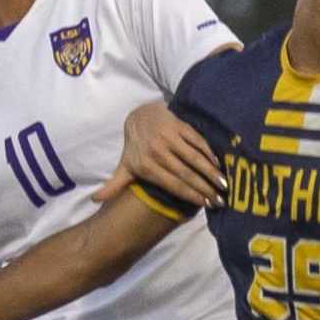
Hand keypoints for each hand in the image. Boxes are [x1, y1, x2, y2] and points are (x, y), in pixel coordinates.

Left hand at [91, 100, 223, 207]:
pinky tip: (218, 164)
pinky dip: (208, 152)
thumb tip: (94, 200)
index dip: (189, 195)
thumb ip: (114, 185)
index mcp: (145, 165)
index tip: (205, 204)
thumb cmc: (135, 147)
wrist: (140, 115)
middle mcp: (156, 151)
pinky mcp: (178, 124)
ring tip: (224, 184)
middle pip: (185, 173)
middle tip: (221, 200)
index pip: (172, 184)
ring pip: (193, 158)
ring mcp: (168, 136)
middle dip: (204, 188)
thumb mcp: (124, 166)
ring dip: (210, 172)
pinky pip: (196, 141)